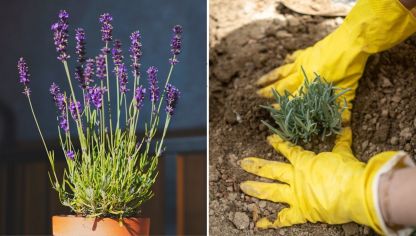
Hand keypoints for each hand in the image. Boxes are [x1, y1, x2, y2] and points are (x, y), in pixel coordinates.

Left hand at [240, 127, 409, 234]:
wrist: (355, 191)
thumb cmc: (348, 170)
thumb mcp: (343, 152)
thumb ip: (341, 140)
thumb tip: (346, 123)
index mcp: (304, 162)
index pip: (288, 150)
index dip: (278, 144)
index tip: (269, 139)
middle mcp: (295, 177)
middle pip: (271, 170)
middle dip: (256, 166)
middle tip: (243, 163)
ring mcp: (296, 195)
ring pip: (271, 191)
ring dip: (256, 188)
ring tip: (243, 186)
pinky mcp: (301, 212)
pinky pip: (284, 219)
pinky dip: (271, 222)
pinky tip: (257, 223)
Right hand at [257, 0, 415, 121]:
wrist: (352, 40)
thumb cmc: (350, 66)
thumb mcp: (347, 90)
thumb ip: (342, 108)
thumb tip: (344, 126)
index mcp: (309, 86)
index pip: (292, 100)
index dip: (282, 107)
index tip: (272, 111)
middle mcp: (302, 74)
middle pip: (281, 85)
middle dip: (268, 92)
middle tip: (257, 95)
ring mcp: (303, 62)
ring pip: (282, 71)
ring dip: (270, 77)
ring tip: (258, 82)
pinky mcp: (308, 52)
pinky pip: (295, 57)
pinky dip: (289, 59)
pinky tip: (285, 59)